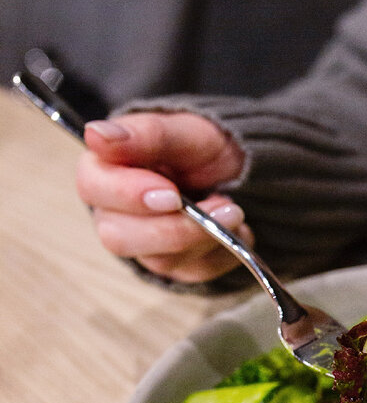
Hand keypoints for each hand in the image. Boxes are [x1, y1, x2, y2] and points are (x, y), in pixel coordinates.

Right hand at [76, 111, 250, 283]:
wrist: (239, 169)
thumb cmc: (201, 146)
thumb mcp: (185, 130)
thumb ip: (145, 134)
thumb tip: (97, 134)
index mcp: (106, 169)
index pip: (92, 187)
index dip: (128, 194)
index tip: (171, 193)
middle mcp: (115, 213)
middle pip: (118, 237)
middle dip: (173, 227)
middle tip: (220, 206)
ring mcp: (144, 245)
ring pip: (159, 260)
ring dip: (203, 237)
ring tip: (233, 211)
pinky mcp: (175, 266)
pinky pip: (195, 272)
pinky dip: (223, 252)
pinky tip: (237, 230)